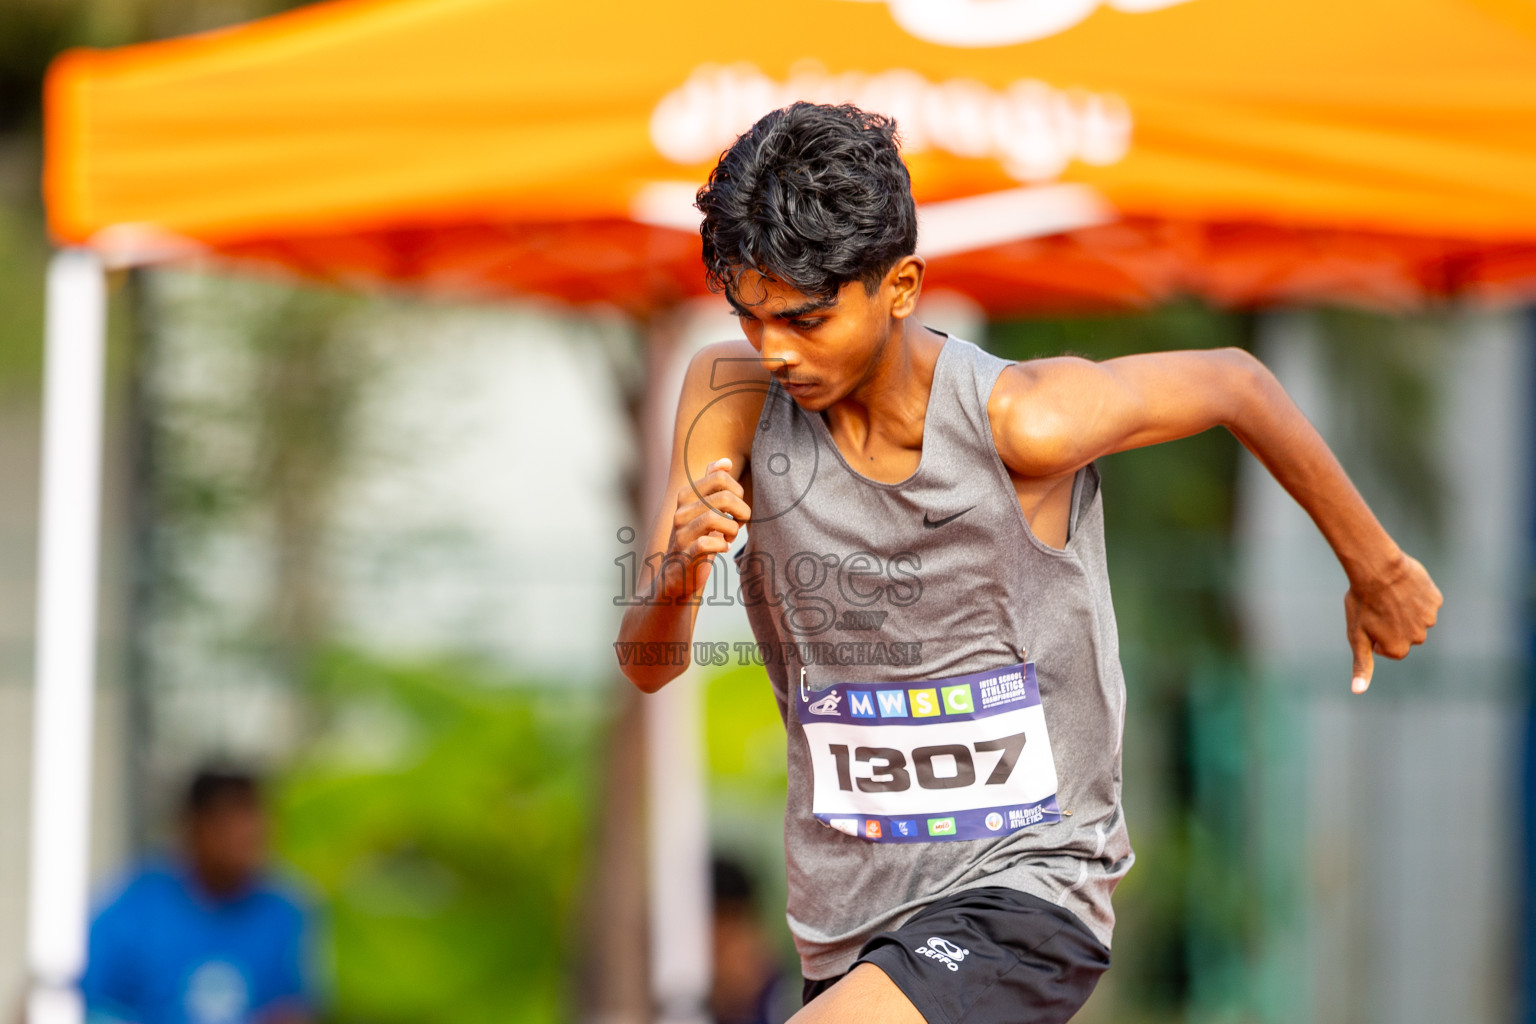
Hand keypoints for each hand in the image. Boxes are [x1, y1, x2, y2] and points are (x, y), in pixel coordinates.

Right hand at [658, 458, 749, 602]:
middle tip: (738, 523)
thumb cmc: (696, 538)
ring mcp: (681, 533)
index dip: (738, 491)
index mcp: (686, 495)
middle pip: (724, 496)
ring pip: (716, 518)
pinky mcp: (686, 555)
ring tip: (731, 536)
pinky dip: (723, 545)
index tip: (736, 508)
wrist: (677, 575)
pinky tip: (723, 548)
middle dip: (741, 511)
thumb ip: (712, 484)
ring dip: (733, 528)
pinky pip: (708, 543)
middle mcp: (680, 511)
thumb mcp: (704, 509)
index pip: (720, 477)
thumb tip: (724, 461)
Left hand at [1345, 552, 1441, 693]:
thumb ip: (1362, 665)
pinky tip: (1403, 588)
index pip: (1389, 649)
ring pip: (1417, 618)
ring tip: (1390, 597)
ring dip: (1405, 611)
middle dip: (1393, 625)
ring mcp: (1430, 618)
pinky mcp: (1436, 600)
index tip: (1369, 622)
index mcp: (1398, 649)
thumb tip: (1357, 691)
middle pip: (1405, 635)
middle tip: (1379, 608)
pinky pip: (1426, 602)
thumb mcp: (1357, 636)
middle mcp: (1418, 638)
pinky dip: (1416, 596)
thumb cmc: (1362, 603)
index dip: (1377, 635)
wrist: (1376, 568)